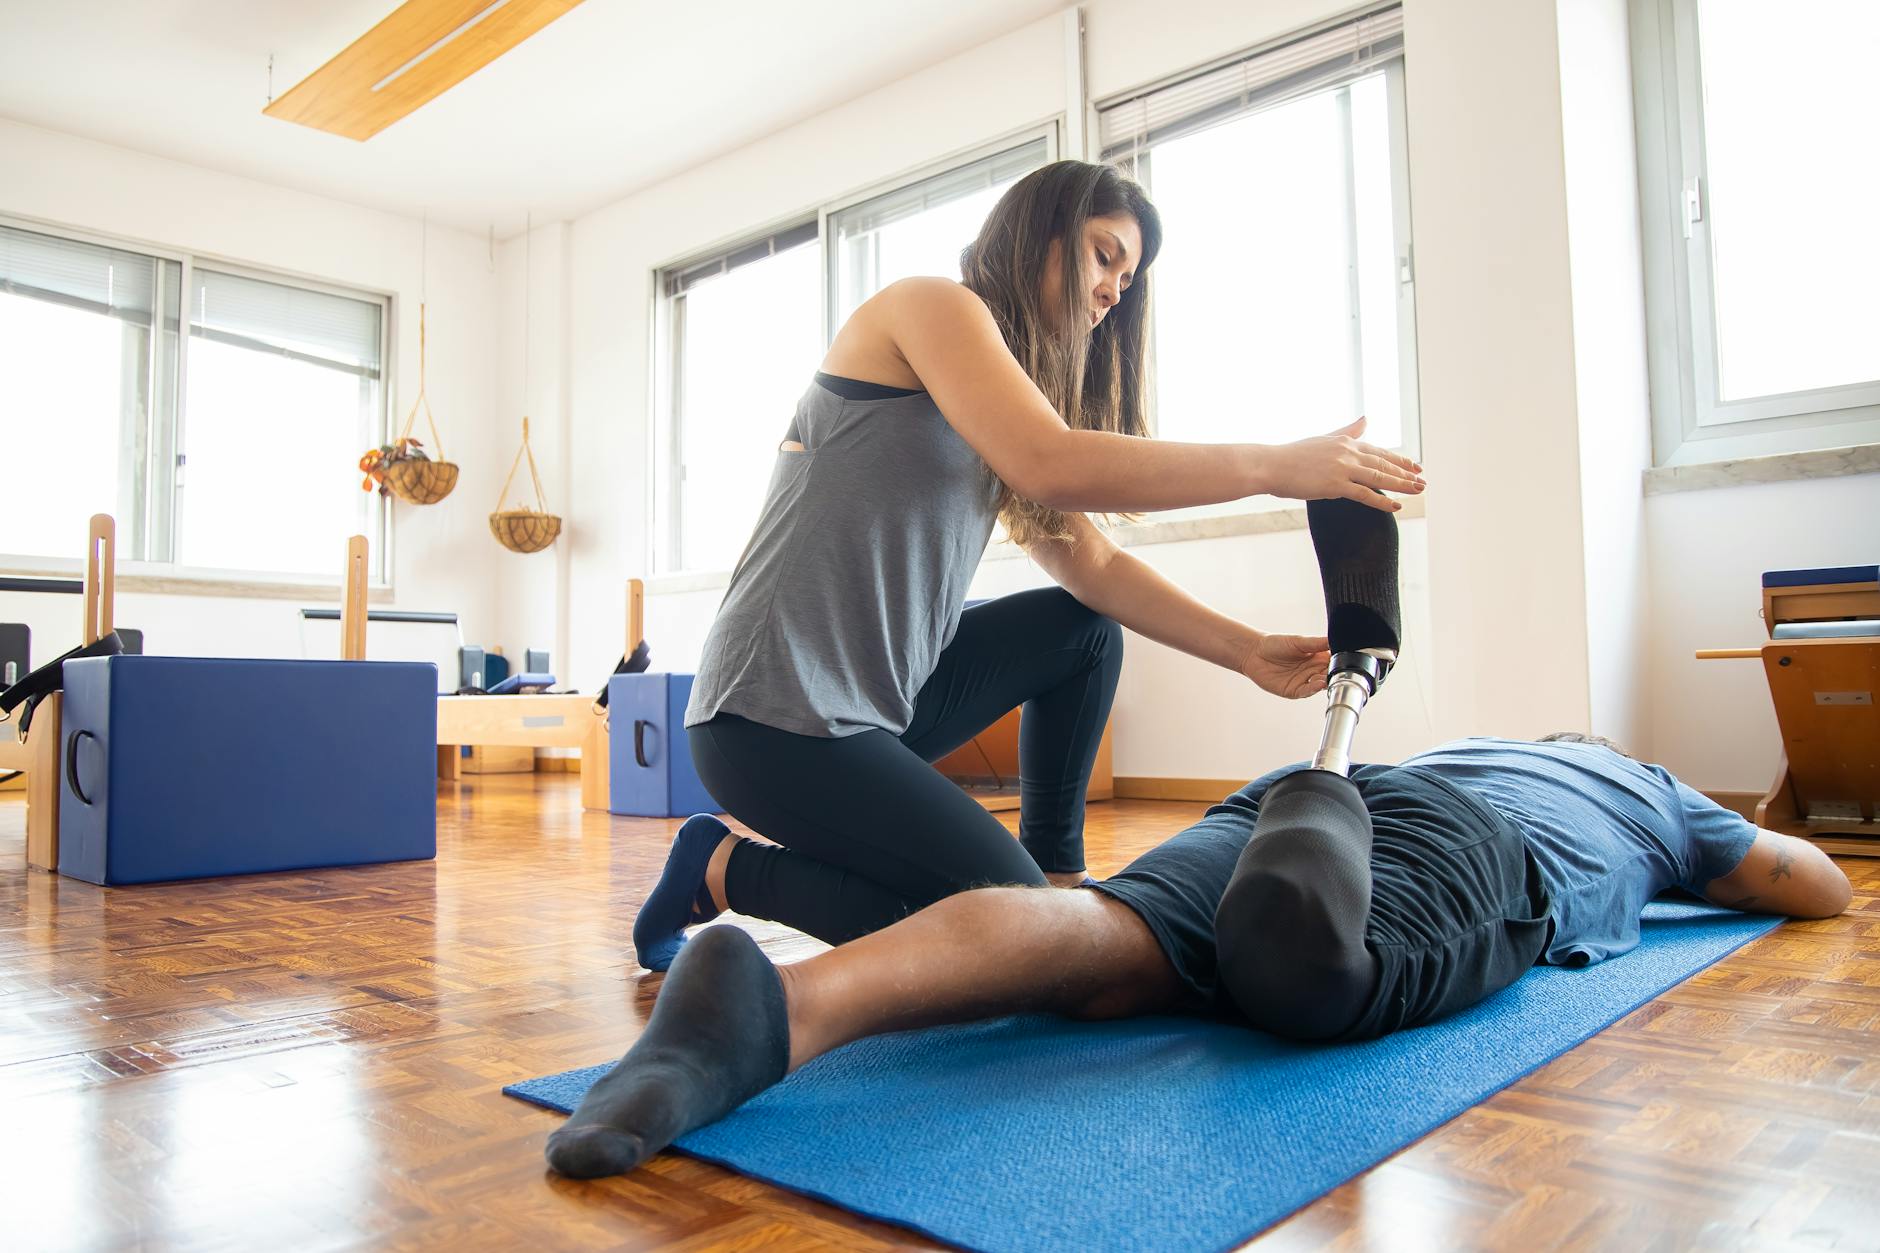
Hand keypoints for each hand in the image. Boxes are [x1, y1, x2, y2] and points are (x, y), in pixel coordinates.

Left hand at [1240, 632, 1331, 698]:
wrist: (1254, 652)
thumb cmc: (1275, 644)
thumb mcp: (1299, 641)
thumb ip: (1317, 643)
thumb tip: (1335, 639)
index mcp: (1317, 658)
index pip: (1333, 663)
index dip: (1340, 664)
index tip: (1347, 663)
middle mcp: (1312, 671)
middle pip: (1328, 676)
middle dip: (1334, 676)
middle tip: (1339, 673)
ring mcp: (1303, 681)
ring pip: (1319, 685)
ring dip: (1325, 683)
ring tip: (1328, 678)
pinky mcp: (1293, 691)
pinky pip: (1306, 691)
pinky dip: (1313, 689)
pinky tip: (1318, 684)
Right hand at [1258, 417, 1423, 510]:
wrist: (1271, 465)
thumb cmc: (1292, 455)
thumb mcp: (1323, 439)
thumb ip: (1347, 432)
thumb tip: (1365, 419)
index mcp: (1345, 442)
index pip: (1379, 451)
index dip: (1400, 460)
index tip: (1415, 466)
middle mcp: (1348, 453)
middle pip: (1384, 464)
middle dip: (1406, 473)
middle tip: (1424, 480)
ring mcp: (1342, 469)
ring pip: (1380, 477)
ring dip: (1402, 485)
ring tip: (1418, 490)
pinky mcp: (1335, 485)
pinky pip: (1365, 494)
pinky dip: (1382, 501)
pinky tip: (1396, 506)